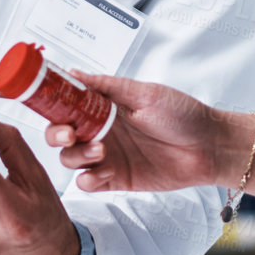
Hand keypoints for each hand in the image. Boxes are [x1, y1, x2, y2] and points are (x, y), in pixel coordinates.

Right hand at [46, 71, 247, 194]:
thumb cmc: (183, 114)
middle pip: (60, 134)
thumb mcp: (145, 93)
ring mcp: (108, 156)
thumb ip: (108, 86)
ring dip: (76, 156)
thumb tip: (74, 71)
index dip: (52, 104)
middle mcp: (102, 130)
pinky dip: (88, 179)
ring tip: (101, 151)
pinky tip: (102, 174)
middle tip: (69, 133)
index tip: (45, 103)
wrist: (210, 146)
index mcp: (105, 106)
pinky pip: (89, 182)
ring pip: (70, 158)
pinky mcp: (116, 179)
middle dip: (56, 133)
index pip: (67, 104)